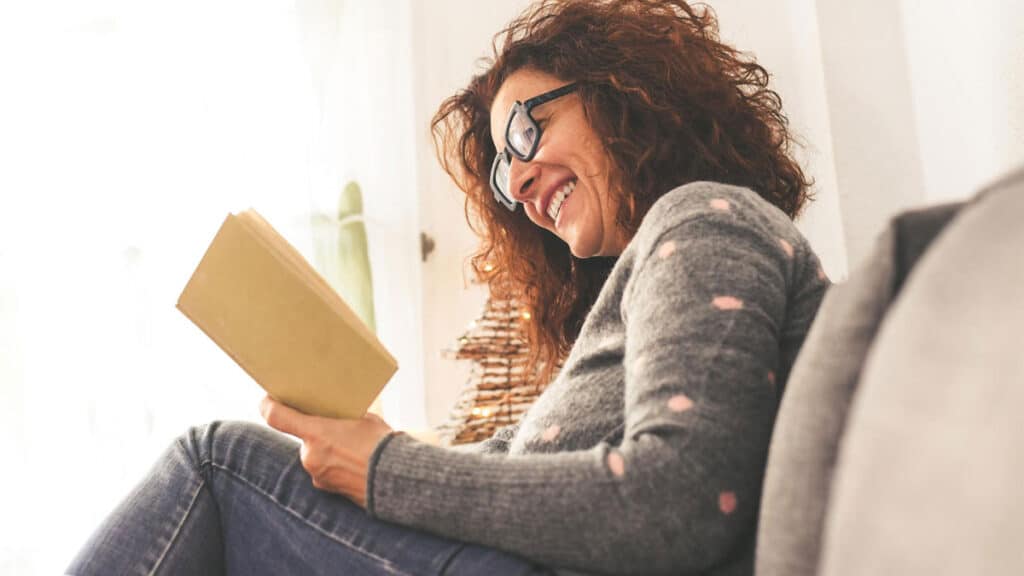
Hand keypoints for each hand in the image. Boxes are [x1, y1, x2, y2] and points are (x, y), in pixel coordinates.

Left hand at [259, 395, 393, 507]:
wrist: (396, 480)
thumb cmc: (382, 445)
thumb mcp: (364, 419)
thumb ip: (342, 418)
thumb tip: (337, 417)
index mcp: (316, 433)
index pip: (277, 417)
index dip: (268, 405)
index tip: (267, 399)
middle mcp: (310, 456)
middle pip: (304, 438)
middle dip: (318, 433)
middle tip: (341, 429)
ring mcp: (317, 475)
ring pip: (315, 455)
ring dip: (328, 451)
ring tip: (355, 450)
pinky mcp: (326, 489)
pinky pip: (324, 471)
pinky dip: (336, 466)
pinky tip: (356, 464)